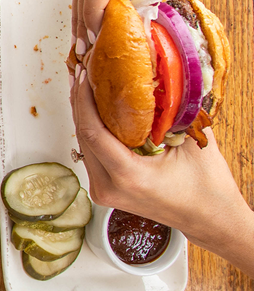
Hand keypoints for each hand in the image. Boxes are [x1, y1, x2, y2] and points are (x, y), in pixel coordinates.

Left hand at [70, 73, 253, 276]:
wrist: (209, 219)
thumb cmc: (207, 188)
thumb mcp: (194, 143)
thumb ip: (173, 113)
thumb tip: (156, 79)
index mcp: (128, 177)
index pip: (93, 131)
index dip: (84, 100)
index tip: (85, 75)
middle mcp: (108, 187)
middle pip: (82, 136)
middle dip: (80, 101)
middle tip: (83, 71)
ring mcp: (102, 190)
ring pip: (83, 144)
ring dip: (83, 113)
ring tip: (87, 84)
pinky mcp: (103, 189)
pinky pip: (91, 152)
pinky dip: (92, 129)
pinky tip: (95, 108)